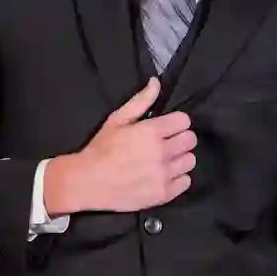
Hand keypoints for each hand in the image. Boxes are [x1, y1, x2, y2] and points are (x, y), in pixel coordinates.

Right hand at [46, 78, 195, 215]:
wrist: (85, 182)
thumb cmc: (100, 149)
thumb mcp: (117, 120)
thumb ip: (141, 101)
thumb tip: (157, 82)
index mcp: (151, 132)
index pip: (184, 121)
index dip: (176, 123)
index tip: (166, 129)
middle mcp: (161, 152)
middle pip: (191, 140)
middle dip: (180, 140)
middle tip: (166, 145)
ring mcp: (163, 174)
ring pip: (190, 161)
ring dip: (180, 159)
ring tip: (164, 161)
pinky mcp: (163, 193)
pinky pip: (186, 181)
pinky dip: (178, 179)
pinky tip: (163, 176)